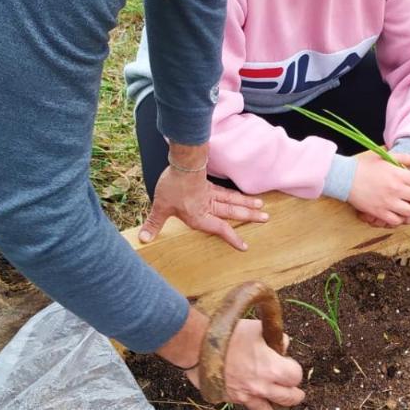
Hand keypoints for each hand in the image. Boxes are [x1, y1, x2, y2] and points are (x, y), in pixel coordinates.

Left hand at [138, 142, 267, 247]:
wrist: (182, 163)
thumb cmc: (172, 187)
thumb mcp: (161, 207)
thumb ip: (154, 223)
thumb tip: (144, 239)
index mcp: (200, 216)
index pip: (219, 229)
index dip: (232, 238)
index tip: (244, 246)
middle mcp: (209, 206)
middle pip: (233, 213)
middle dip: (249, 216)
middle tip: (265, 218)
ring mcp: (210, 194)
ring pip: (233, 201)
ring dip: (247, 204)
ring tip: (261, 206)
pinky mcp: (208, 184)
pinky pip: (226, 192)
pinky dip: (236, 194)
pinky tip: (241, 195)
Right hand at [189, 319, 304, 409]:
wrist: (198, 347)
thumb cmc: (228, 335)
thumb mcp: (257, 329)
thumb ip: (274, 338)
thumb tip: (283, 346)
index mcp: (272, 367)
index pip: (296, 375)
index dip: (294, 370)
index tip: (288, 365)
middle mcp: (263, 386)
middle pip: (289, 397)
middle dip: (294, 393)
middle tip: (294, 392)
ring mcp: (247, 395)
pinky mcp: (232, 399)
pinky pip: (248, 409)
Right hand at [347, 153, 409, 227]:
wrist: (345, 178)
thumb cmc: (363, 166)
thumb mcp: (384, 157)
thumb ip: (404, 158)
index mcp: (398, 175)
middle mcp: (396, 190)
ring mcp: (388, 203)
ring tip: (407, 204)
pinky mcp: (379, 213)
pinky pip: (396, 221)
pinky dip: (399, 218)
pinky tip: (396, 212)